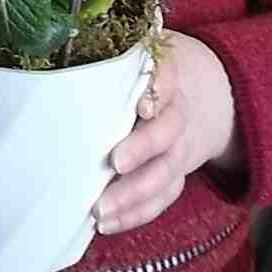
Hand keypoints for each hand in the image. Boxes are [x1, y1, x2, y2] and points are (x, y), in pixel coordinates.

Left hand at [96, 31, 242, 235]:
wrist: (213, 92)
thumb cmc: (152, 71)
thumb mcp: (143, 49)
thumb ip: (114, 52)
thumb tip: (58, 48)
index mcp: (168, 75)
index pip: (166, 81)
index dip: (156, 92)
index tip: (141, 105)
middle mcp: (177, 114)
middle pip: (166, 132)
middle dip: (143, 149)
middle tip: (115, 162)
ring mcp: (180, 148)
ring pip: (166, 173)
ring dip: (135, 194)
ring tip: (101, 210)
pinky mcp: (177, 174)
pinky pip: (163, 197)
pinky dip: (137, 212)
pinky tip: (109, 223)